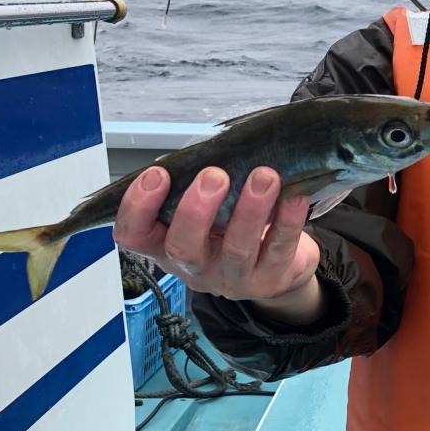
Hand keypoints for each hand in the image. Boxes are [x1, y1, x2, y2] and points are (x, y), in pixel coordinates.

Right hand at [113, 165, 325, 323]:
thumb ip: (196, 185)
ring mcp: (233, 277)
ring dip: (250, 210)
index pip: (134, 235)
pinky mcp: (270, 278)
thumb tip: (201, 152)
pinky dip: (288, 220)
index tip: (156, 174)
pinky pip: (279, 248)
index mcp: (166, 244)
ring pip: (237, 249)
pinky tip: (295, 196)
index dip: (137, 207)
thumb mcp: (205, 210)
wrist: (277, 268)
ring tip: (265, 176)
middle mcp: (195, 265)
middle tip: (214, 175)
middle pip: (183, 247)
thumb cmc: (231, 226)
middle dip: (196, 209)